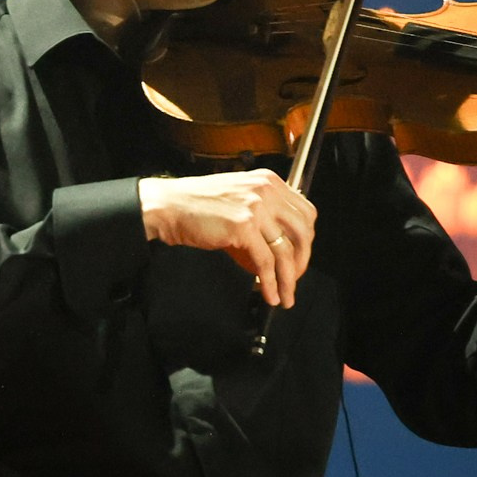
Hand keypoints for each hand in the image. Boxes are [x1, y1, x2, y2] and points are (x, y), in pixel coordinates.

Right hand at [139, 170, 316, 307]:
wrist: (169, 206)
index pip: (305, 211)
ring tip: (284, 295)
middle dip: (302, 261)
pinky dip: (270, 282)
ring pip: (286, 250)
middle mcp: (266, 190)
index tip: (301, 257)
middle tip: (295, 279)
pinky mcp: (243, 226)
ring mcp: (256, 207)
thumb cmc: (197, 205)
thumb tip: (282, 242)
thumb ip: (263, 212)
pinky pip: (266, 261)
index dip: (307, 240)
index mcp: (268, 181)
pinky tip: (268, 292)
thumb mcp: (239, 198)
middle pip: (302, 231)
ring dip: (288, 278)